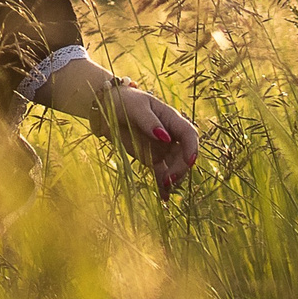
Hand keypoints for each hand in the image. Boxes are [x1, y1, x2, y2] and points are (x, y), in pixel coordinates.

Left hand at [94, 80, 200, 198]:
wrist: (105, 107)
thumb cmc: (123, 101)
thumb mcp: (135, 107)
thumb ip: (149, 122)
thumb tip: (165, 137)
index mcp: (171, 119)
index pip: (188, 134)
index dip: (192, 148)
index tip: (189, 161)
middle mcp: (171, 135)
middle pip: (183, 154)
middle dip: (180, 167)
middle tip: (169, 178)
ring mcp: (162, 148)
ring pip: (174, 166)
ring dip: (173, 177)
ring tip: (165, 186)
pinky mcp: (151, 157)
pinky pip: (160, 172)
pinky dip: (162, 184)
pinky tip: (163, 197)